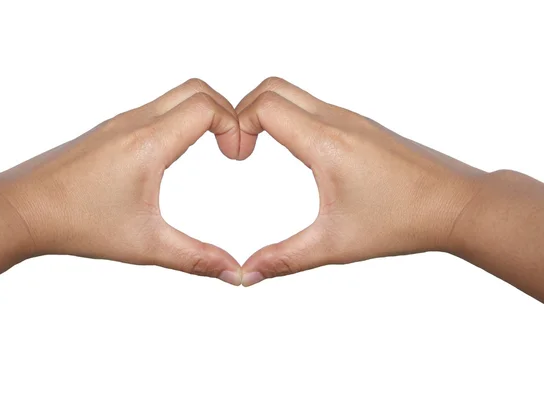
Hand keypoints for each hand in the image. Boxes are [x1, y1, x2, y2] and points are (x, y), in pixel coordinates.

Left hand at [0, 79, 241, 284]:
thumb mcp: (145, 245)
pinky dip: (179, 121)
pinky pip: (155, 110)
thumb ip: (196, 259)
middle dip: (226, 112)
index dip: (235, 125)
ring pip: (174, 96)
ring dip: (202, 115)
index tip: (238, 156)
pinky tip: (176, 154)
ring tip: (213, 149)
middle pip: (196, 89)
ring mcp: (120, 122)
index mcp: (148, 143)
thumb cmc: (75, 223)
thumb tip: (234, 273)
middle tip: (232, 147)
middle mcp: (135, 122)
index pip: (207, 106)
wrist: (20, 209)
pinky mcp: (110, 130)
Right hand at [236, 77, 485, 285]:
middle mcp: (337, 120)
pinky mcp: (361, 126)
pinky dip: (291, 119)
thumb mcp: (335, 244)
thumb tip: (246, 275)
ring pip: (295, 94)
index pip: (265, 106)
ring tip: (257, 149)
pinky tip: (295, 154)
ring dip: (268, 113)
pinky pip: (315, 107)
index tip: (236, 156)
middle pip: (274, 87)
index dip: (237, 124)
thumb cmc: (404, 220)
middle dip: (244, 110)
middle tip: (240, 147)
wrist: (458, 204)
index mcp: (326, 142)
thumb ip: (284, 259)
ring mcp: (351, 119)